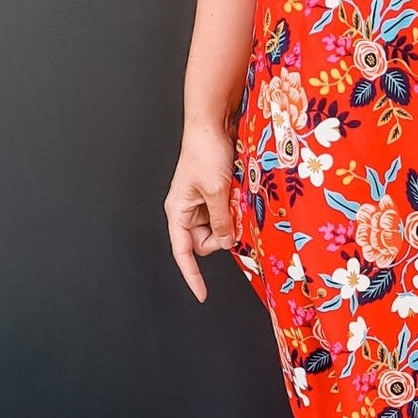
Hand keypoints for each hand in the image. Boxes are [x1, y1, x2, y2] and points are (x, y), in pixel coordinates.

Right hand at [163, 124, 239, 302]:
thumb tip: (227, 242)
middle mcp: (187, 209)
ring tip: (236, 198)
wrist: (212, 123)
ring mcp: (201, 201)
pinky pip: (225, 212)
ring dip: (231, 219)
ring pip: (219, 227)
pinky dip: (234, 209)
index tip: (202, 294)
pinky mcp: (214, 192)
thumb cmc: (206, 152)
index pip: (182, 252)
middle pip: (205, 241)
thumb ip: (221, 220)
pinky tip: (239, 195)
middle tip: (234, 217)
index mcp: (178, 211)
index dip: (192, 275)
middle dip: (222, 235)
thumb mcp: (217, 190)